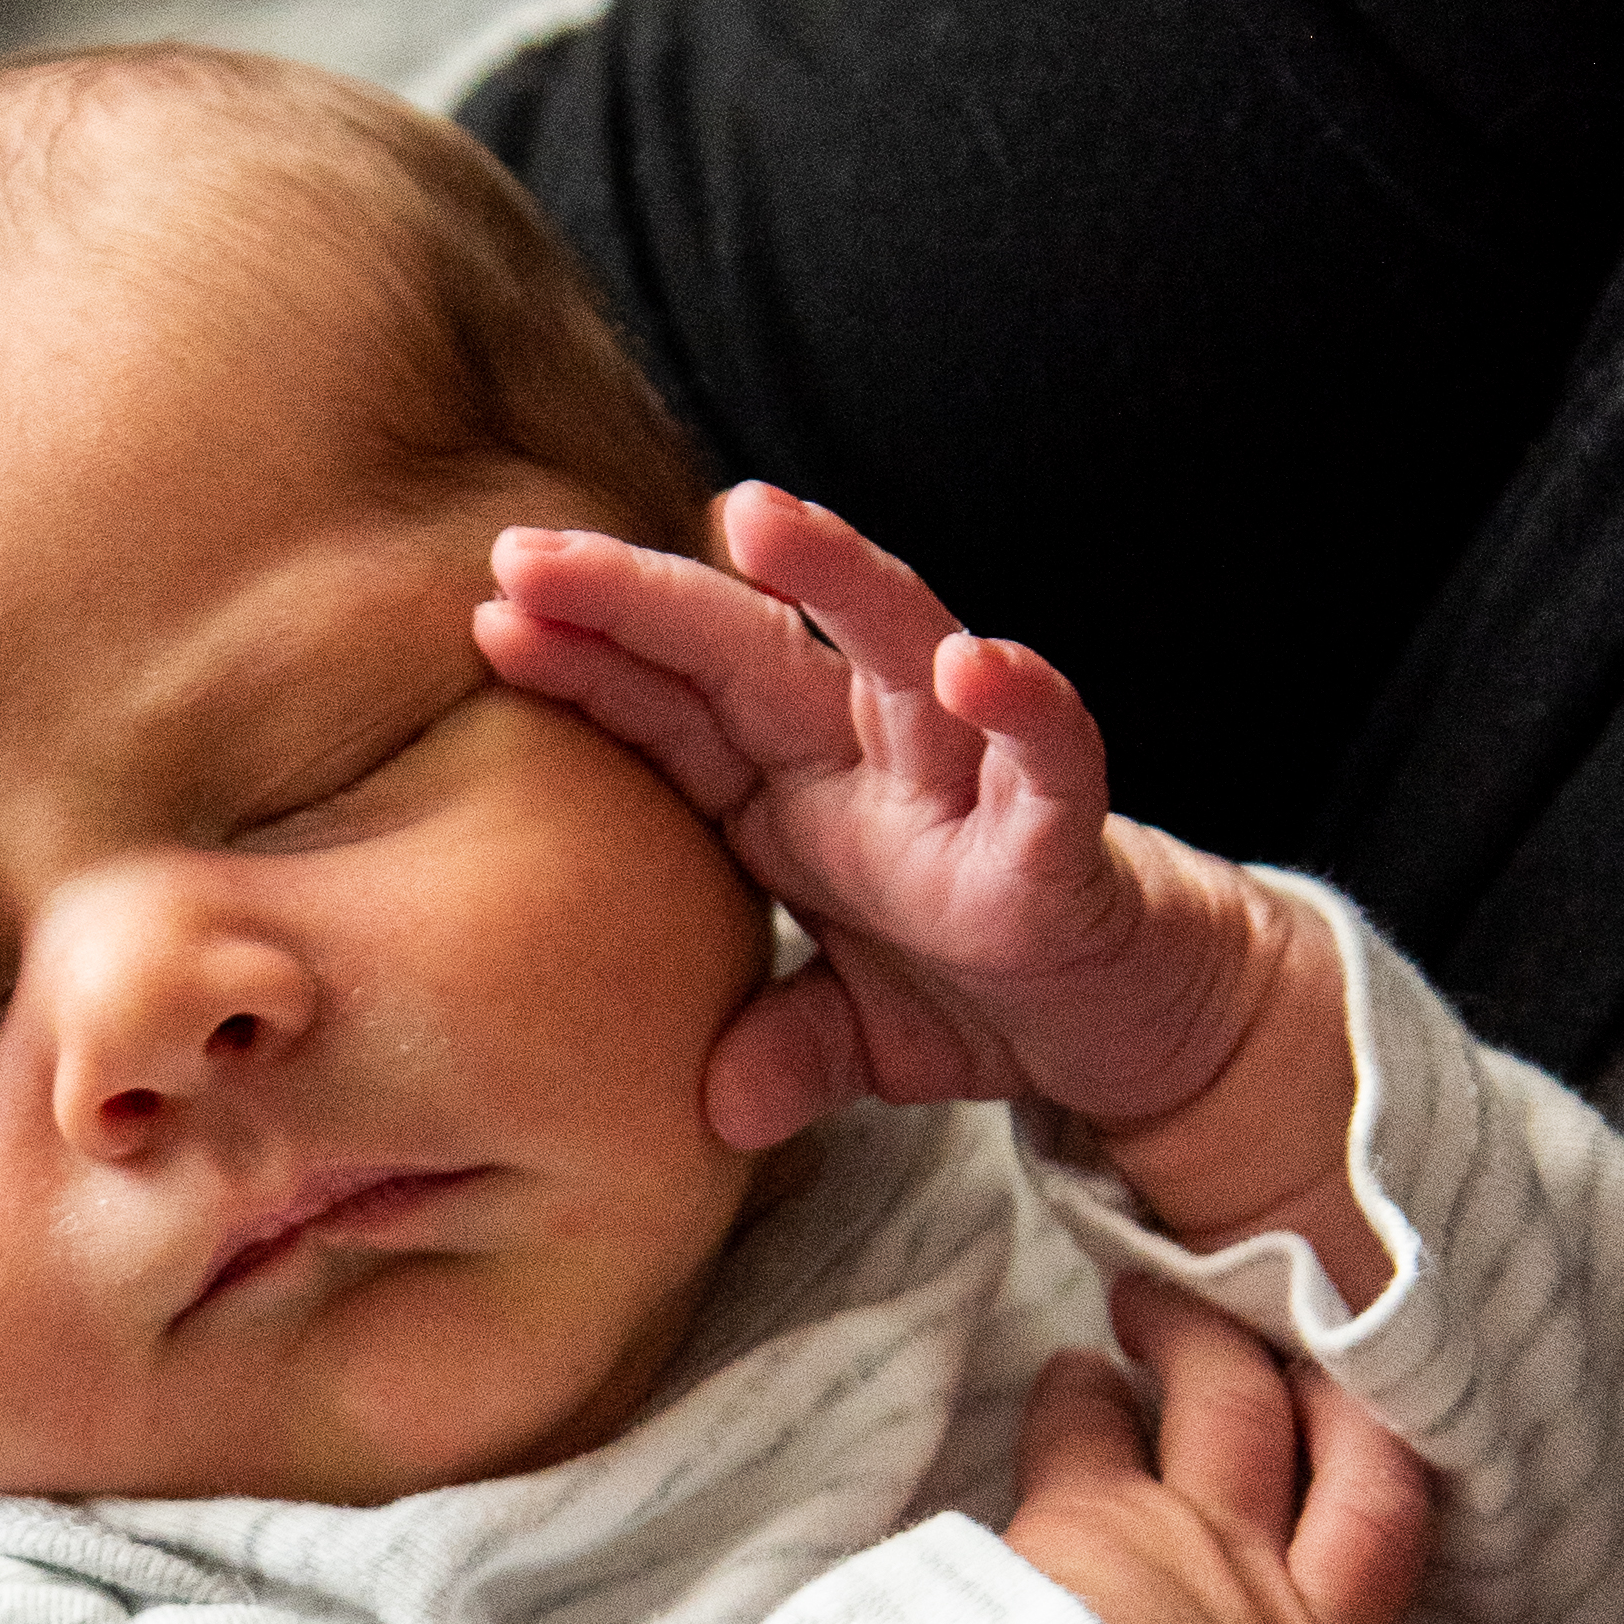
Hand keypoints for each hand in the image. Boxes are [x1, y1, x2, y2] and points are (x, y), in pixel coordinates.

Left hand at [479, 487, 1304, 1179]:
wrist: (1135, 1020)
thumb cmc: (982, 989)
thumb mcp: (849, 1035)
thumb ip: (777, 1049)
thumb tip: (714, 1109)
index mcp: (796, 794)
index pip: (675, 708)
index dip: (590, 663)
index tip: (489, 617)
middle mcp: (872, 761)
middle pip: (749, 647)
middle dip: (642, 595)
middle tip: (528, 551)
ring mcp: (969, 784)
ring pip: (901, 651)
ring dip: (834, 577)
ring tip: (750, 514)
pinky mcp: (1062, 837)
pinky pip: (1049, 759)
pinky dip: (1023, 709)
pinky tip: (980, 667)